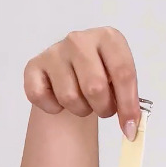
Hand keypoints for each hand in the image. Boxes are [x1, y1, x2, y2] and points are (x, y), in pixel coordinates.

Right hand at [23, 26, 141, 140]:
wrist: (72, 72)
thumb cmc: (102, 77)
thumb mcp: (120, 83)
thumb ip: (129, 102)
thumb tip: (131, 128)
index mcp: (108, 38)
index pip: (123, 72)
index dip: (128, 105)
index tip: (129, 128)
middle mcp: (79, 40)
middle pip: (95, 87)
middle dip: (103, 108)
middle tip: (103, 108)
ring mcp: (55, 51)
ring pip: (70, 97)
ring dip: (79, 110)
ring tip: (82, 101)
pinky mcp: (34, 66)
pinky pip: (41, 97)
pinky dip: (53, 108)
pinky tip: (59, 99)